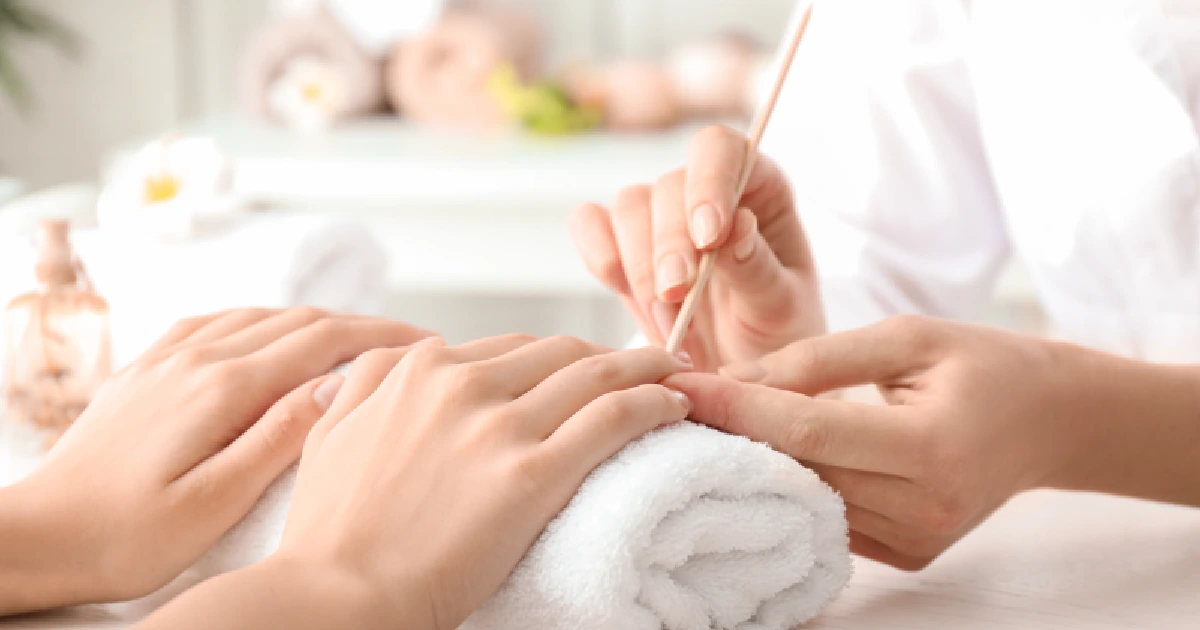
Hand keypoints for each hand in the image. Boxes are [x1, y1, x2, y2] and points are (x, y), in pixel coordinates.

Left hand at [0, 308, 429, 612]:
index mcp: (222, 389)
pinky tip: (269, 331)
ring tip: (353, 340)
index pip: (322, 342)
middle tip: (406, 343)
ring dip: (314, 320)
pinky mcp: (147, 369)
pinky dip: (260, 319)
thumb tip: (337, 385)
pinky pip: (216, 321)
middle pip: (297, 320)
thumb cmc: (125, 536)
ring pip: (259, 315)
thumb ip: (278, 438)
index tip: (425, 343)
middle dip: (359, 325)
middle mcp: (197, 359)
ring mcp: (169, 358)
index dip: (381, 337)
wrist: (40, 534)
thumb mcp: (214, 501)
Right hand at [269, 336, 692, 629]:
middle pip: (561, 352)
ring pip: (595, 374)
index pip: (513, 348)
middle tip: (640, 366)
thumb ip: (368, 381)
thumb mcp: (330, 433)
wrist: (338, 594)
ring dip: (644, 367)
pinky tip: (673, 406)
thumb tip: (404, 354)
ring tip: (672, 373)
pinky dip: (652, 403)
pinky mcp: (535, 475)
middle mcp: (465, 385)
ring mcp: (502, 427)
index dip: (557, 356)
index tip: (581, 366)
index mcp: (420, 371)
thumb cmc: (330, 529)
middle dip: (607, 355)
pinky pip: (612, 419)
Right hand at [571, 125, 824, 370]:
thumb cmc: (775, 338)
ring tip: (668, 325)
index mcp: (759, 187)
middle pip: (668, 186)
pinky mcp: (621, 246)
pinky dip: (599, 254)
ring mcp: (658, 216)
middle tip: (677, 299)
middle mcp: (704, 191)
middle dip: (669, 246)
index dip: (709, 182)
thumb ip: (759, 269)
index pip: (722, 150)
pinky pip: (590, 225)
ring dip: (640, 267)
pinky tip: (620, 290)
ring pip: (628, 207)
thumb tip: (734, 227)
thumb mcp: (783, 310)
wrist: (741, 378)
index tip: (708, 237)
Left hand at [668, 316, 1199, 569]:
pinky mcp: (909, 552)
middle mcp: (927, 506)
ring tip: (710, 421)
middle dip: (733, 435)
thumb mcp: (907, 336)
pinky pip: (831, 517)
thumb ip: (819, 358)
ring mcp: (918, 539)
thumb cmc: (983, 364)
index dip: (737, 408)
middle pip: (800, 472)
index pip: (808, 430)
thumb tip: (735, 379)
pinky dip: (794, 484)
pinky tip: (763, 452)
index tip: (680, 385)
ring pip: (808, 499)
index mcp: (934, 446)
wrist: (1052, 421)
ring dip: (755, 462)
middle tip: (677, 399)